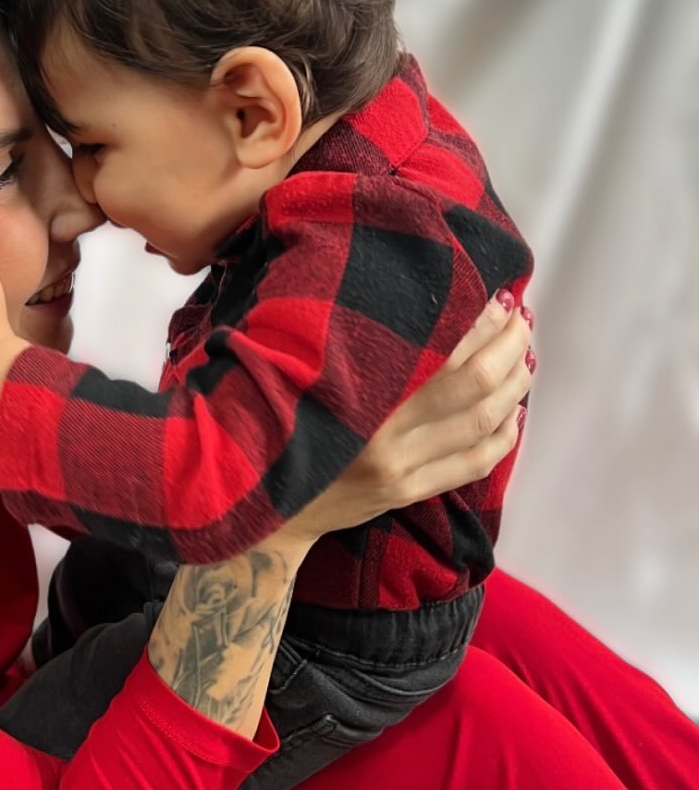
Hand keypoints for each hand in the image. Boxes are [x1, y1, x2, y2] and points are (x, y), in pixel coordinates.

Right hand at [276, 293, 533, 543]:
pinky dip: (504, 435)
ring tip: (524, 357)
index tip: (498, 295)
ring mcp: (400, 466)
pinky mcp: (407, 492)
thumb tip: (415, 301)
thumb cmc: (282, 415)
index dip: (477, 319)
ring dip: (514, 385)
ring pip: (481, 421)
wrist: (264, 494)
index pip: (436, 347)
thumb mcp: (309, 370)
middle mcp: (383, 431)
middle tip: (521, 320)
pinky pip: (473, 463)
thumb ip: (353, 342)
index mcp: (356, 390)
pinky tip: (514, 412)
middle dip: (508, 345)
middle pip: (472, 382)